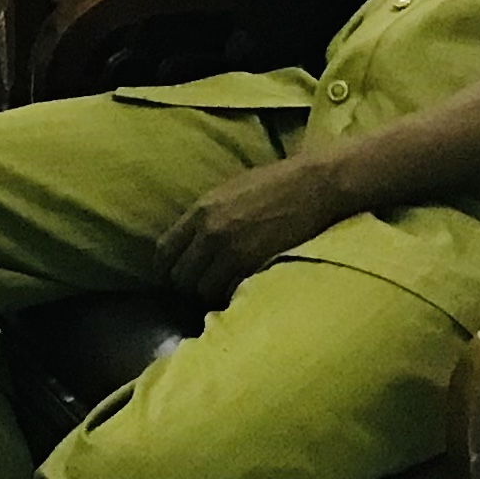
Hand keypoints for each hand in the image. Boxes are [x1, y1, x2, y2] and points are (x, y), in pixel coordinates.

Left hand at [155, 151, 348, 309]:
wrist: (314, 184)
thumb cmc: (275, 183)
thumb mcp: (229, 191)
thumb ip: (207, 215)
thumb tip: (192, 238)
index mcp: (200, 211)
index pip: (165, 250)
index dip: (165, 270)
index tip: (171, 279)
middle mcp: (210, 232)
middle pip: (181, 276)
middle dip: (189, 286)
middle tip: (202, 287)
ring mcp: (232, 250)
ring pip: (204, 289)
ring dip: (212, 293)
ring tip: (224, 289)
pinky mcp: (255, 264)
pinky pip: (231, 291)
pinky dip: (234, 295)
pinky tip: (242, 289)